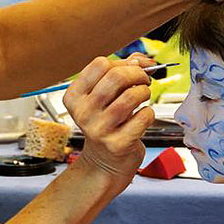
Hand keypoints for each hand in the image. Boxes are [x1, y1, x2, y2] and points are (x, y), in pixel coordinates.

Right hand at [63, 55, 155, 189]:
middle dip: (138, 74)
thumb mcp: (104, 98)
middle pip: (116, 77)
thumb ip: (121, 73)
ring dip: (144, 92)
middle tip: (144, 80)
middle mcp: (83, 113)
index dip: (123, 63)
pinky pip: (143, 116)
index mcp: (74, 97)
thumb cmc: (106, 124)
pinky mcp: (118, 144)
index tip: (132, 70)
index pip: (100, 64)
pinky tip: (143, 117)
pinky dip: (149, 112)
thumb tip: (143, 60)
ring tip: (143, 97)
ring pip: (131, 96)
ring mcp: (99, 130)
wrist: (104, 163)